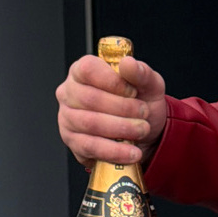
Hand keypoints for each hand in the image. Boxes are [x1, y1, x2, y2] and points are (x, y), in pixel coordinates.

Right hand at [56, 52, 168, 167]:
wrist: (145, 133)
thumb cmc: (140, 103)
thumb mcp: (149, 85)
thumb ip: (142, 73)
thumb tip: (128, 64)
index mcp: (84, 70)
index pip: (88, 69)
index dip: (112, 81)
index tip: (133, 92)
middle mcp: (70, 92)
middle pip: (90, 99)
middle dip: (122, 109)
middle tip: (143, 114)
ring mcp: (68, 117)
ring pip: (90, 123)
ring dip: (121, 129)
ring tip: (142, 130)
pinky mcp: (73, 142)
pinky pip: (90, 147)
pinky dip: (114, 151)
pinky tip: (131, 152)